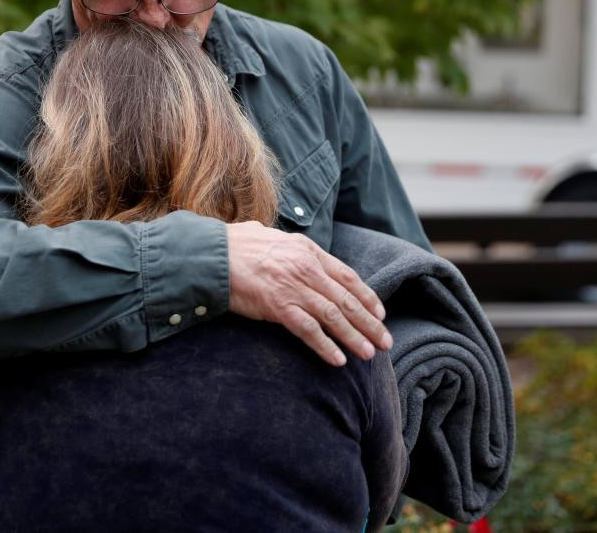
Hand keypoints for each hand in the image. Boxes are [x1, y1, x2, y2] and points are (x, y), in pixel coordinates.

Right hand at [225, 221, 391, 366]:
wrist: (212, 255)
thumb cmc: (237, 245)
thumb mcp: (274, 237)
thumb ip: (292, 248)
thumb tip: (297, 249)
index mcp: (308, 250)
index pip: (347, 276)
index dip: (367, 297)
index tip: (380, 314)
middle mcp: (306, 268)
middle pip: (347, 299)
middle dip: (369, 323)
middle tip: (385, 341)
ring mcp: (293, 287)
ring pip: (334, 316)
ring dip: (354, 337)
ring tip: (369, 353)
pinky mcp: (278, 306)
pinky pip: (308, 330)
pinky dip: (326, 346)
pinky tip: (338, 360)